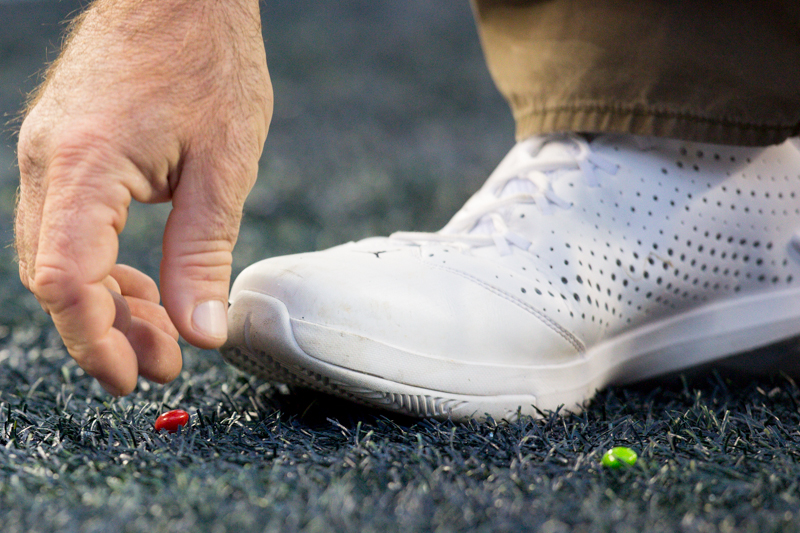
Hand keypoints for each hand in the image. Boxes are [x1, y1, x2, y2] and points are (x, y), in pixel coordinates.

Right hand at [14, 0, 272, 394]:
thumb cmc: (209, 62)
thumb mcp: (224, 167)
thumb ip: (203, 253)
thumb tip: (199, 331)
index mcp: (86, 165)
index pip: (65, 280)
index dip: (95, 340)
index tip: (133, 375)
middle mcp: (50, 162)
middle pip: (54, 279)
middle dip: (107, 332)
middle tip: (165, 361)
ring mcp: (49, 153)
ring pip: (58, 257)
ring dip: (106, 303)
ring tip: (164, 331)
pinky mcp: (64, 149)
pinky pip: (68, 228)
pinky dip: (102, 266)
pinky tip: (144, 284)